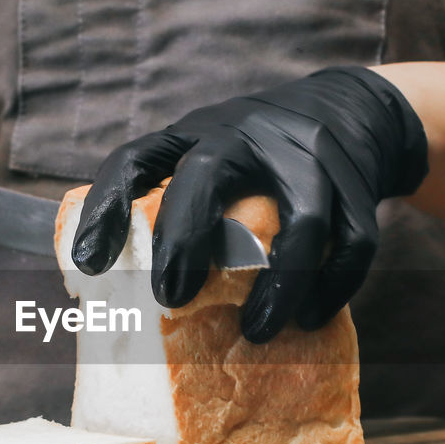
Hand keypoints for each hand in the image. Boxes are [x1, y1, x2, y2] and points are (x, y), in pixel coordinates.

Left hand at [71, 66, 428, 342]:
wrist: (351, 110)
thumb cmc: (259, 154)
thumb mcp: (210, 154)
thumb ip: (173, 200)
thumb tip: (120, 285)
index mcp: (198, 134)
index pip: (136, 160)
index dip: (106, 209)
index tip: (88, 265)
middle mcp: (248, 135)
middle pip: (207, 178)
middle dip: (184, 241)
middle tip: (172, 299)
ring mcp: (308, 156)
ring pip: (301, 222)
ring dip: (280, 285)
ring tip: (256, 332)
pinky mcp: (357, 183)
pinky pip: (354, 242)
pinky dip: (332, 287)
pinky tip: (309, 319)